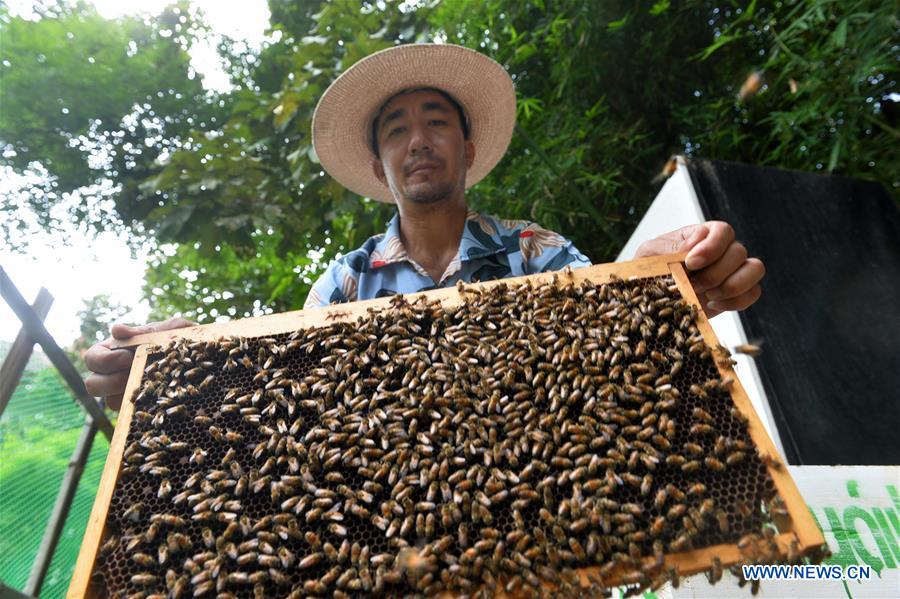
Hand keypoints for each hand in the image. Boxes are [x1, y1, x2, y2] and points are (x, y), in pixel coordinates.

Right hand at [84, 317, 193, 410]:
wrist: (203, 359)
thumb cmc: (179, 340)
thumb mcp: (169, 330)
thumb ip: (145, 331)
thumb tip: (116, 330)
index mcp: (114, 352)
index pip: (92, 358)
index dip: (104, 360)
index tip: (127, 356)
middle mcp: (114, 375)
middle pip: (92, 385)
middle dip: (110, 381)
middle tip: (135, 373)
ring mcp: (126, 393)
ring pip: (111, 402)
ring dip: (127, 394)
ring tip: (150, 386)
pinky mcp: (141, 409)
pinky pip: (134, 415)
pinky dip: (146, 408)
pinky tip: (163, 400)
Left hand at [634, 221, 764, 317]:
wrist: (649, 297)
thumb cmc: (648, 269)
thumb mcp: (650, 254)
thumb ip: (670, 248)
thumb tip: (693, 246)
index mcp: (702, 235)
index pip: (723, 231)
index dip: (712, 247)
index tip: (691, 263)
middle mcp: (722, 250)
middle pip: (739, 252)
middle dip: (715, 273)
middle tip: (692, 285)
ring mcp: (732, 271)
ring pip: (755, 269)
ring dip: (732, 285)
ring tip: (708, 295)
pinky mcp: (735, 293)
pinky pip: (754, 293)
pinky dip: (737, 301)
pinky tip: (712, 305)